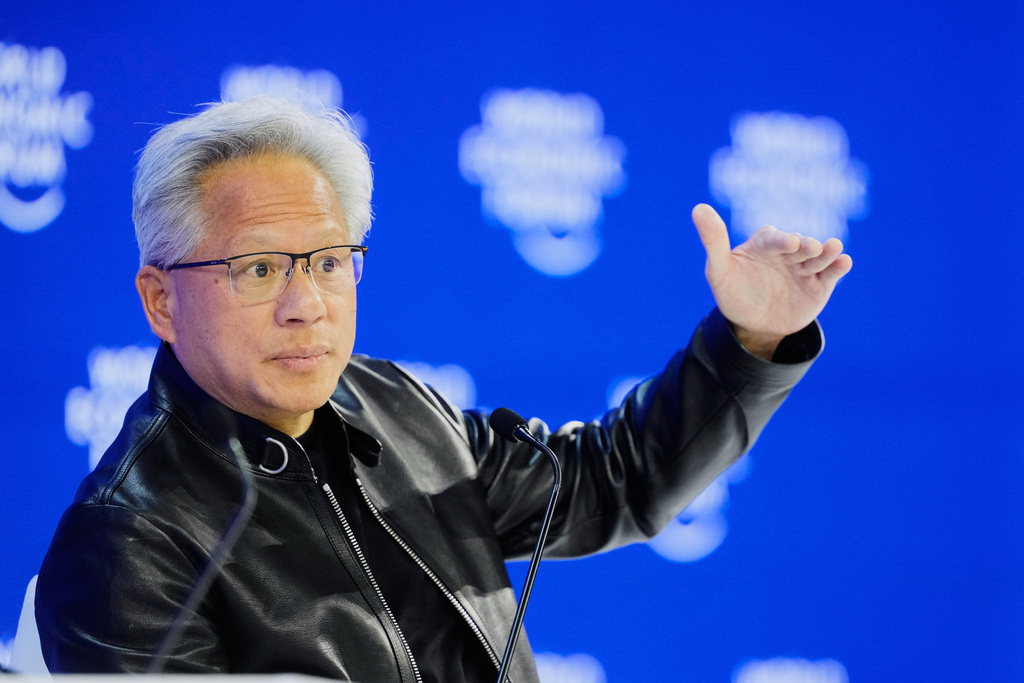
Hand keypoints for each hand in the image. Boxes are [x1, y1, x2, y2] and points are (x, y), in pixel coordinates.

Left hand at [691, 203, 852, 358]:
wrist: (753, 325)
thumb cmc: (733, 293)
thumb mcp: (719, 270)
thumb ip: (713, 241)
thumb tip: (698, 207)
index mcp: (763, 245)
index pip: (773, 239)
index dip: (780, 241)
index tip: (788, 242)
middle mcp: (787, 253)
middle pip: (799, 246)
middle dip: (806, 246)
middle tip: (811, 247)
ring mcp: (804, 268)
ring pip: (817, 257)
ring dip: (827, 252)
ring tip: (834, 248)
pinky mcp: (819, 284)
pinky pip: (831, 273)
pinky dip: (838, 266)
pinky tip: (844, 262)